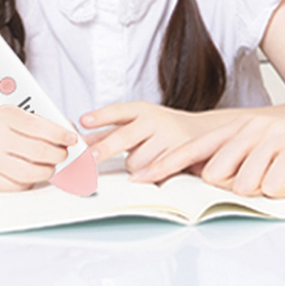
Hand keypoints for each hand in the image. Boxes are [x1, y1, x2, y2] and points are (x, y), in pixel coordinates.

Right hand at [0, 106, 80, 191]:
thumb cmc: (0, 129)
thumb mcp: (18, 116)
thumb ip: (44, 122)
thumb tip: (71, 135)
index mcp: (4, 116)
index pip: (38, 126)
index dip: (60, 134)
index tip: (72, 138)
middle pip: (38, 151)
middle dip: (58, 155)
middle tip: (64, 154)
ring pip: (30, 173)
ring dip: (48, 171)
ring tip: (51, 165)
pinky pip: (18, 185)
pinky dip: (31, 181)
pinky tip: (32, 172)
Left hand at [80, 102, 240, 182]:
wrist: (203, 132)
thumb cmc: (163, 128)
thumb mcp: (137, 123)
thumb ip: (109, 131)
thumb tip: (81, 139)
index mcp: (142, 110)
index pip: (118, 111)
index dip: (100, 116)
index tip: (83, 121)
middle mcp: (155, 120)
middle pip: (124, 137)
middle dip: (104, 149)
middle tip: (88, 159)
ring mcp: (169, 136)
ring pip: (136, 162)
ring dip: (134, 168)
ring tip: (146, 159)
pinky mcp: (180, 154)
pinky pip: (154, 172)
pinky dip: (148, 175)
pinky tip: (152, 170)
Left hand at [170, 115, 284, 198]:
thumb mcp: (269, 158)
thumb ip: (239, 164)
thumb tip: (208, 181)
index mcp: (242, 128)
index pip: (195, 149)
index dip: (166, 164)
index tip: (139, 178)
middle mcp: (253, 127)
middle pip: (217, 174)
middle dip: (238, 189)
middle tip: (267, 182)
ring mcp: (274, 135)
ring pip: (244, 183)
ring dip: (266, 191)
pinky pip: (273, 185)